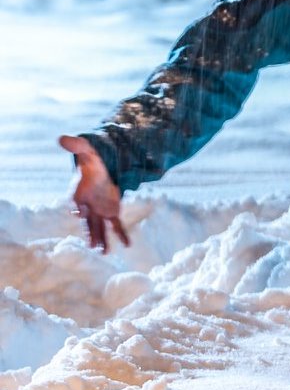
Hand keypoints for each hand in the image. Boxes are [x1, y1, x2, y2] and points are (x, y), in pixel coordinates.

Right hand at [59, 135, 128, 252]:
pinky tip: (127, 245)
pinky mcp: (111, 212)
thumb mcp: (88, 152)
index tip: (79, 213)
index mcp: (78, 192)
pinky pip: (116, 225)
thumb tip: (62, 138)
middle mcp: (87, 205)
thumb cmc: (92, 161)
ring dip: (102, 239)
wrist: (102, 169)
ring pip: (100, 227)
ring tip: (104, 252)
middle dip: (90, 233)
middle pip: (88, 221)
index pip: (76, 201)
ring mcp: (98, 210)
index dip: (77, 207)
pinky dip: (121, 234)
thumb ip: (77, 146)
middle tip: (92, 245)